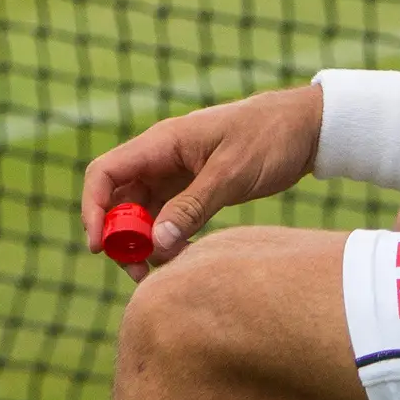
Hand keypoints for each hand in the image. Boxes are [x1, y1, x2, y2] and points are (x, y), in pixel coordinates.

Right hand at [80, 83, 324, 274]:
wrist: (306, 128)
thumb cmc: (269, 137)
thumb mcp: (231, 173)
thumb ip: (192, 207)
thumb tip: (156, 243)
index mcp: (161, 143)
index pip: (106, 173)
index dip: (93, 209)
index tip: (100, 246)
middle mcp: (161, 158)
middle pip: (118, 199)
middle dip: (119, 236)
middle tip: (136, 270)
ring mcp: (176, 174)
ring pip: (140, 212)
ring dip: (142, 242)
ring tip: (161, 271)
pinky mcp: (193, 188)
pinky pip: (166, 217)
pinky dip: (166, 239)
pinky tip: (182, 258)